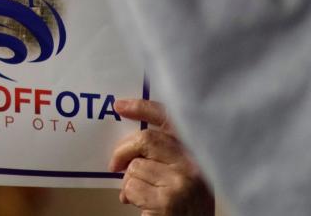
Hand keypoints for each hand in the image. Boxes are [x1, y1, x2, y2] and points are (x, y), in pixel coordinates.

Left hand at [111, 99, 214, 215]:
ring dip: (129, 182)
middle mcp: (193, 163)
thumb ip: (164, 155)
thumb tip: (129, 142)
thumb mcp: (183, 174)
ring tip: (143, 195)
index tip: (119, 106)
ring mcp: (182, 181)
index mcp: (196, 152)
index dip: (142, 108)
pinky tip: (144, 206)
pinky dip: (130, 197)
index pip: (168, 119)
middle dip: (123, 151)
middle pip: (145, 139)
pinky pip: (132, 187)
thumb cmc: (184, 205)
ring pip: (134, 166)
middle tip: (114, 165)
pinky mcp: (168, 200)